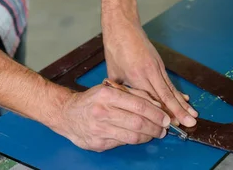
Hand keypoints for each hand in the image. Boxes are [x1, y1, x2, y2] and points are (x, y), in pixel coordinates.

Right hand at [55, 82, 170, 151]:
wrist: (67, 114)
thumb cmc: (91, 100)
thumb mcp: (109, 89)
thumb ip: (132, 94)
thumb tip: (155, 104)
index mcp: (107, 94)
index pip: (138, 105)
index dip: (155, 113)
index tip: (165, 117)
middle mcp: (103, 111)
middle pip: (138, 122)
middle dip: (155, 127)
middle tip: (164, 128)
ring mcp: (101, 129)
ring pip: (132, 136)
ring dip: (148, 136)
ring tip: (154, 133)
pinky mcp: (99, 143)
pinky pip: (123, 143)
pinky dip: (134, 140)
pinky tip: (139, 137)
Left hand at [104, 18, 197, 126]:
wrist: (122, 25)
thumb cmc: (115, 46)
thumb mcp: (113, 70)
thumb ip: (120, 88)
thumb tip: (122, 103)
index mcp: (137, 75)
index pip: (152, 99)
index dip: (161, 113)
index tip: (168, 127)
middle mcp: (150, 71)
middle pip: (166, 95)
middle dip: (178, 111)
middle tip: (190, 124)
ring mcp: (156, 66)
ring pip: (170, 88)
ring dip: (181, 103)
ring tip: (193, 115)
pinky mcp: (159, 62)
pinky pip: (169, 80)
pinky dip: (176, 91)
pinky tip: (184, 99)